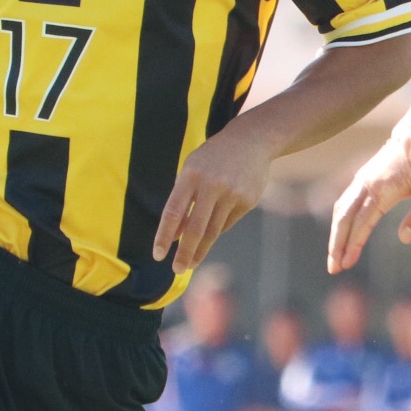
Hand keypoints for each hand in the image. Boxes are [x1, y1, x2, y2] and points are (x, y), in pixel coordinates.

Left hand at [152, 120, 274, 271]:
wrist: (251, 140)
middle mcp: (212, 185)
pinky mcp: (247, 200)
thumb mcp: (192, 170)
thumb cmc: (213, 158)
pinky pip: (227, 222)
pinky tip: (211, 232)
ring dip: (200, 250)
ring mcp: (232, 193)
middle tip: (177, 270)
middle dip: (185, 253)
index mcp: (191, 175)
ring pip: (213, 230)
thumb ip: (183, 200)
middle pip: (196, 228)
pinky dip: (217, 229)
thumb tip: (176, 236)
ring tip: (190, 263)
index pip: (173, 212)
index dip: (164, 236)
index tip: (158, 255)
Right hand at [327, 128, 410, 273]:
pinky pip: (347, 201)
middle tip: (333, 268)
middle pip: (344, 218)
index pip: (361, 222)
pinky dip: (342, 220)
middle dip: (336, 245)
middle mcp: (366, 183)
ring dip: (337, 234)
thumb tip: (403, 239)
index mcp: (381, 188)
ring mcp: (364, 179)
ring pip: (342, 210)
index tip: (346, 263)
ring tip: (335, 256)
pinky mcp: (366, 177)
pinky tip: (343, 232)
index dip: (352, 244)